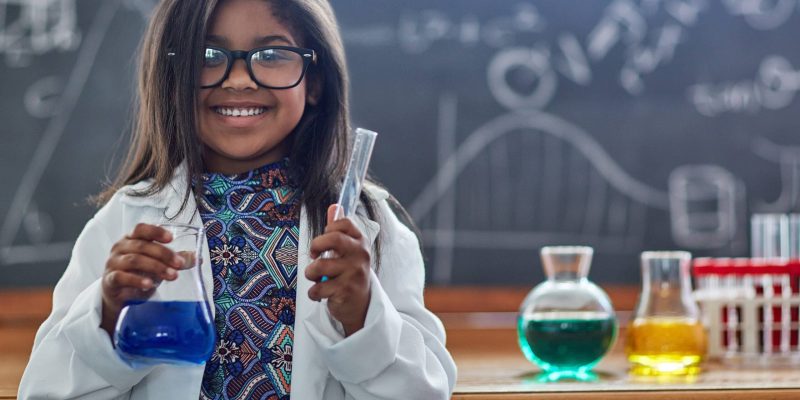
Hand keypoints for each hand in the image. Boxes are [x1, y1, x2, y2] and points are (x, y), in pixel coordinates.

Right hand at [100, 223, 182, 335]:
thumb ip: (176, 259)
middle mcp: (120, 248)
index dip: (155, 232)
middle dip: (163, 254)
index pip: (141, 229)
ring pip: (134, 260)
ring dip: (155, 267)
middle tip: (179, 264)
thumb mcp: (158, 264)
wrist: (118, 295)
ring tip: (172, 276)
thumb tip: (198, 258)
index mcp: (132, 239)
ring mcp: (113, 263)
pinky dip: (136, 280)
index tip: (171, 238)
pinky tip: (149, 284)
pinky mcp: (110, 280)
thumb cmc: (139, 273)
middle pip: (141, 246)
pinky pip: (121, 277)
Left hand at [305, 205, 370, 335]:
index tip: (324, 239)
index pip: (343, 223)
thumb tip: (334, 206)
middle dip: (316, 246)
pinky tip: (321, 294)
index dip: (327, 229)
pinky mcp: (346, 290)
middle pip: (333, 239)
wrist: (361, 305)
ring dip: (311, 274)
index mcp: (360, 242)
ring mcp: (354, 273)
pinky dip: (314, 293)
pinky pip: (318, 288)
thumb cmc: (350, 274)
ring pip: (319, 266)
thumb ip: (338, 230)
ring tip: (317, 279)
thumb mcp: (347, 251)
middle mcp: (360, 255)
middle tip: (315, 255)